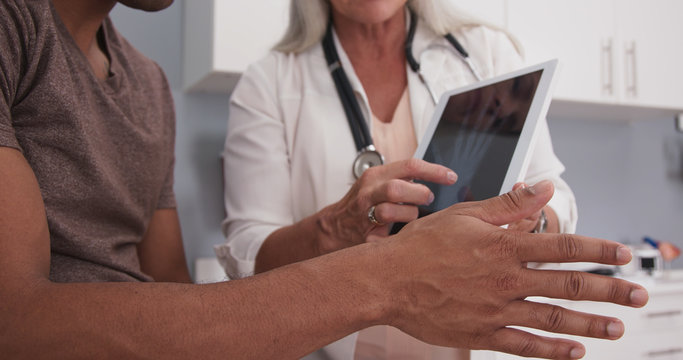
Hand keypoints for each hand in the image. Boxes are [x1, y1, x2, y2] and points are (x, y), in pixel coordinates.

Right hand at [316, 159, 456, 253]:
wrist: (334, 227)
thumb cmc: (362, 204)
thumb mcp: (379, 183)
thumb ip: (402, 179)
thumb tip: (436, 178)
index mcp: (375, 175)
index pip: (409, 166)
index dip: (434, 171)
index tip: (451, 177)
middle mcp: (368, 192)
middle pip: (398, 188)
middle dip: (419, 194)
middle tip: (428, 198)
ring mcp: (363, 213)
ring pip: (391, 212)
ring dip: (409, 215)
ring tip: (409, 216)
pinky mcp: (365, 235)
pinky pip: (388, 236)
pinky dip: (399, 237)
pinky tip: (400, 234)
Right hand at [379, 180, 647, 358]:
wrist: (387, 280)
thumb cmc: (421, 246)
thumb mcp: (465, 216)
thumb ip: (509, 205)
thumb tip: (543, 189)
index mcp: (503, 247)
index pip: (562, 246)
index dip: (597, 249)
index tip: (622, 253)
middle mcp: (506, 279)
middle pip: (568, 284)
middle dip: (609, 289)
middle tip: (637, 295)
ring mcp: (496, 309)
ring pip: (554, 318)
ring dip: (590, 323)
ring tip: (618, 327)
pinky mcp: (482, 333)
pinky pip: (525, 344)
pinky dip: (553, 350)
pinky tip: (575, 351)